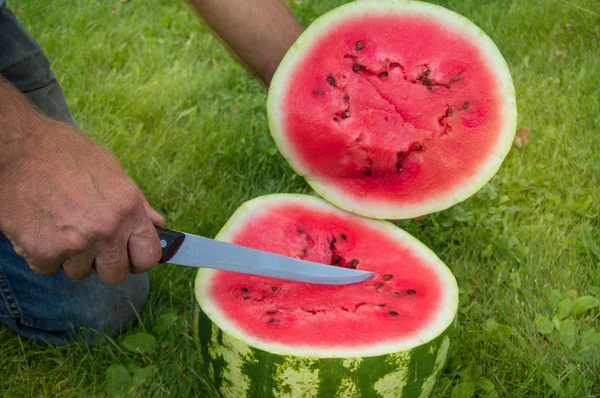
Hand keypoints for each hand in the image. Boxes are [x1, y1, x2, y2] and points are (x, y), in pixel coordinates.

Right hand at [0, 117, 163, 283]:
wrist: (15, 149)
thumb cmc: (62, 152)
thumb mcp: (110, 168)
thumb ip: (137, 202)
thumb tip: (156, 223)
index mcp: (127, 208)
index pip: (149, 256)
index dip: (140, 259)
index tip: (131, 257)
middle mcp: (106, 229)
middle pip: (115, 274)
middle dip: (104, 264)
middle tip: (92, 245)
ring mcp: (74, 243)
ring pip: (79, 273)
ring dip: (71, 257)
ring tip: (61, 226)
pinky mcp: (42, 251)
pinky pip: (49, 268)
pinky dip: (43, 254)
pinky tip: (42, 228)